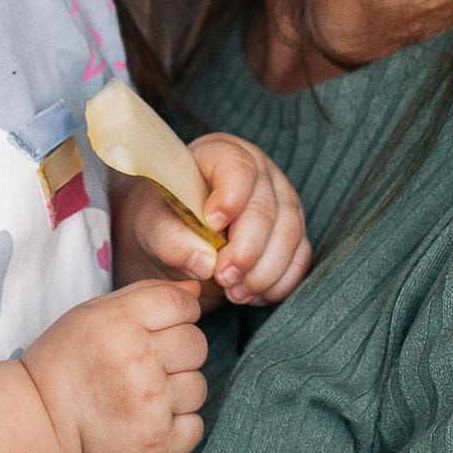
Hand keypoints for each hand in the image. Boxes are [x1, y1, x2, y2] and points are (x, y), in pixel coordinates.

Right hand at [21, 279, 204, 452]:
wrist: (41, 419)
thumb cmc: (67, 360)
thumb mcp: (93, 313)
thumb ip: (147, 294)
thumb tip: (197, 290)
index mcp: (120, 323)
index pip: (182, 304)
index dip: (181, 313)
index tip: (163, 327)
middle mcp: (138, 361)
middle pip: (196, 344)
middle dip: (178, 352)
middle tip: (147, 364)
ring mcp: (150, 404)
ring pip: (198, 386)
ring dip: (177, 391)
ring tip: (143, 394)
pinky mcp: (157, 441)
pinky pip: (195, 426)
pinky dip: (178, 426)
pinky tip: (149, 419)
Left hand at [113, 134, 310, 308]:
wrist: (175, 239)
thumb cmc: (162, 221)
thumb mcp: (152, 226)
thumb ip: (171, 240)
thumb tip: (203, 263)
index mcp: (220, 155)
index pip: (237, 168)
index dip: (231, 197)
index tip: (212, 225)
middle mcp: (259, 174)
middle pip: (267, 208)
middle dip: (247, 250)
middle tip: (223, 278)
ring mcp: (281, 202)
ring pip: (290, 235)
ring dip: (265, 271)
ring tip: (235, 293)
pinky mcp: (292, 234)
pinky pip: (300, 258)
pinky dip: (280, 283)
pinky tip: (254, 296)